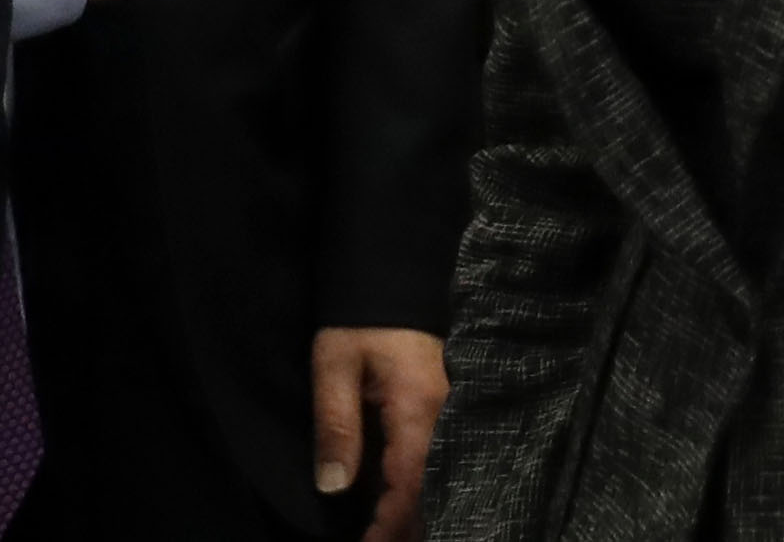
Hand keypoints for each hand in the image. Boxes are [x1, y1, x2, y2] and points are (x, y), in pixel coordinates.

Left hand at [314, 326, 447, 541]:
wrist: (394, 269)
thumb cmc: (360, 316)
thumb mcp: (334, 365)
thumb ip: (336, 426)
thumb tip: (333, 488)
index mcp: (419, 411)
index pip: (409, 491)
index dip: (387, 530)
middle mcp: (446, 419)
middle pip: (433, 495)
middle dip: (406, 529)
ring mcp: (451, 414)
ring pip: (439, 482)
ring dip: (413, 513)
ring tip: (383, 533)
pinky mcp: (445, 409)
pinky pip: (437, 462)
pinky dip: (418, 490)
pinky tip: (395, 504)